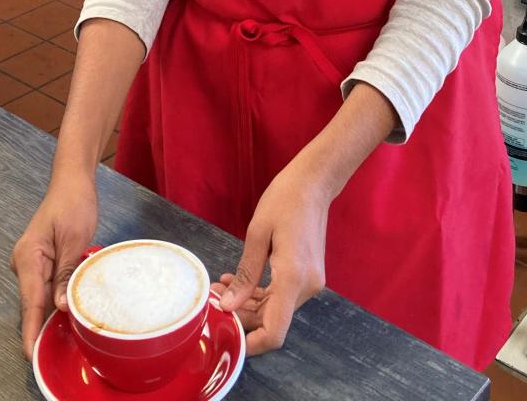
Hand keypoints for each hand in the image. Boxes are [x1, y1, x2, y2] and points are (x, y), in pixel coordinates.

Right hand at [11, 171, 98, 358]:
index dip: (30, 329)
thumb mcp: (75, 239)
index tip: (31, 354)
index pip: (29, 301)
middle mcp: (24, 262)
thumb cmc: (74, 204)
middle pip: (34, 301)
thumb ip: (66, 274)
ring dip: (55, 309)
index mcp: (28, 257)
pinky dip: (57, 296)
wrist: (72, 181)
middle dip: (46, 323)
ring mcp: (31, 262)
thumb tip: (60, 308)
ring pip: (41, 295)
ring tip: (72, 328)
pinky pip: (47, 285)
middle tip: (66, 344)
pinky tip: (70, 307)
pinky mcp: (40, 261)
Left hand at [217, 158, 330, 355]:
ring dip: (248, 303)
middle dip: (241, 316)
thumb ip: (246, 275)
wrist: (314, 182)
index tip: (225, 337)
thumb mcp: (258, 233)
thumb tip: (227, 306)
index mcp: (294, 278)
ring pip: (276, 309)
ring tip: (221, 285)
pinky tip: (240, 280)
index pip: (275, 332)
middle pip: (272, 321)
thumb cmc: (285, 199)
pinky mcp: (308, 275)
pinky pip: (282, 295)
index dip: (251, 343)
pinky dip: (261, 294)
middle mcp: (307, 286)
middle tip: (213, 297)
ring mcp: (310, 282)